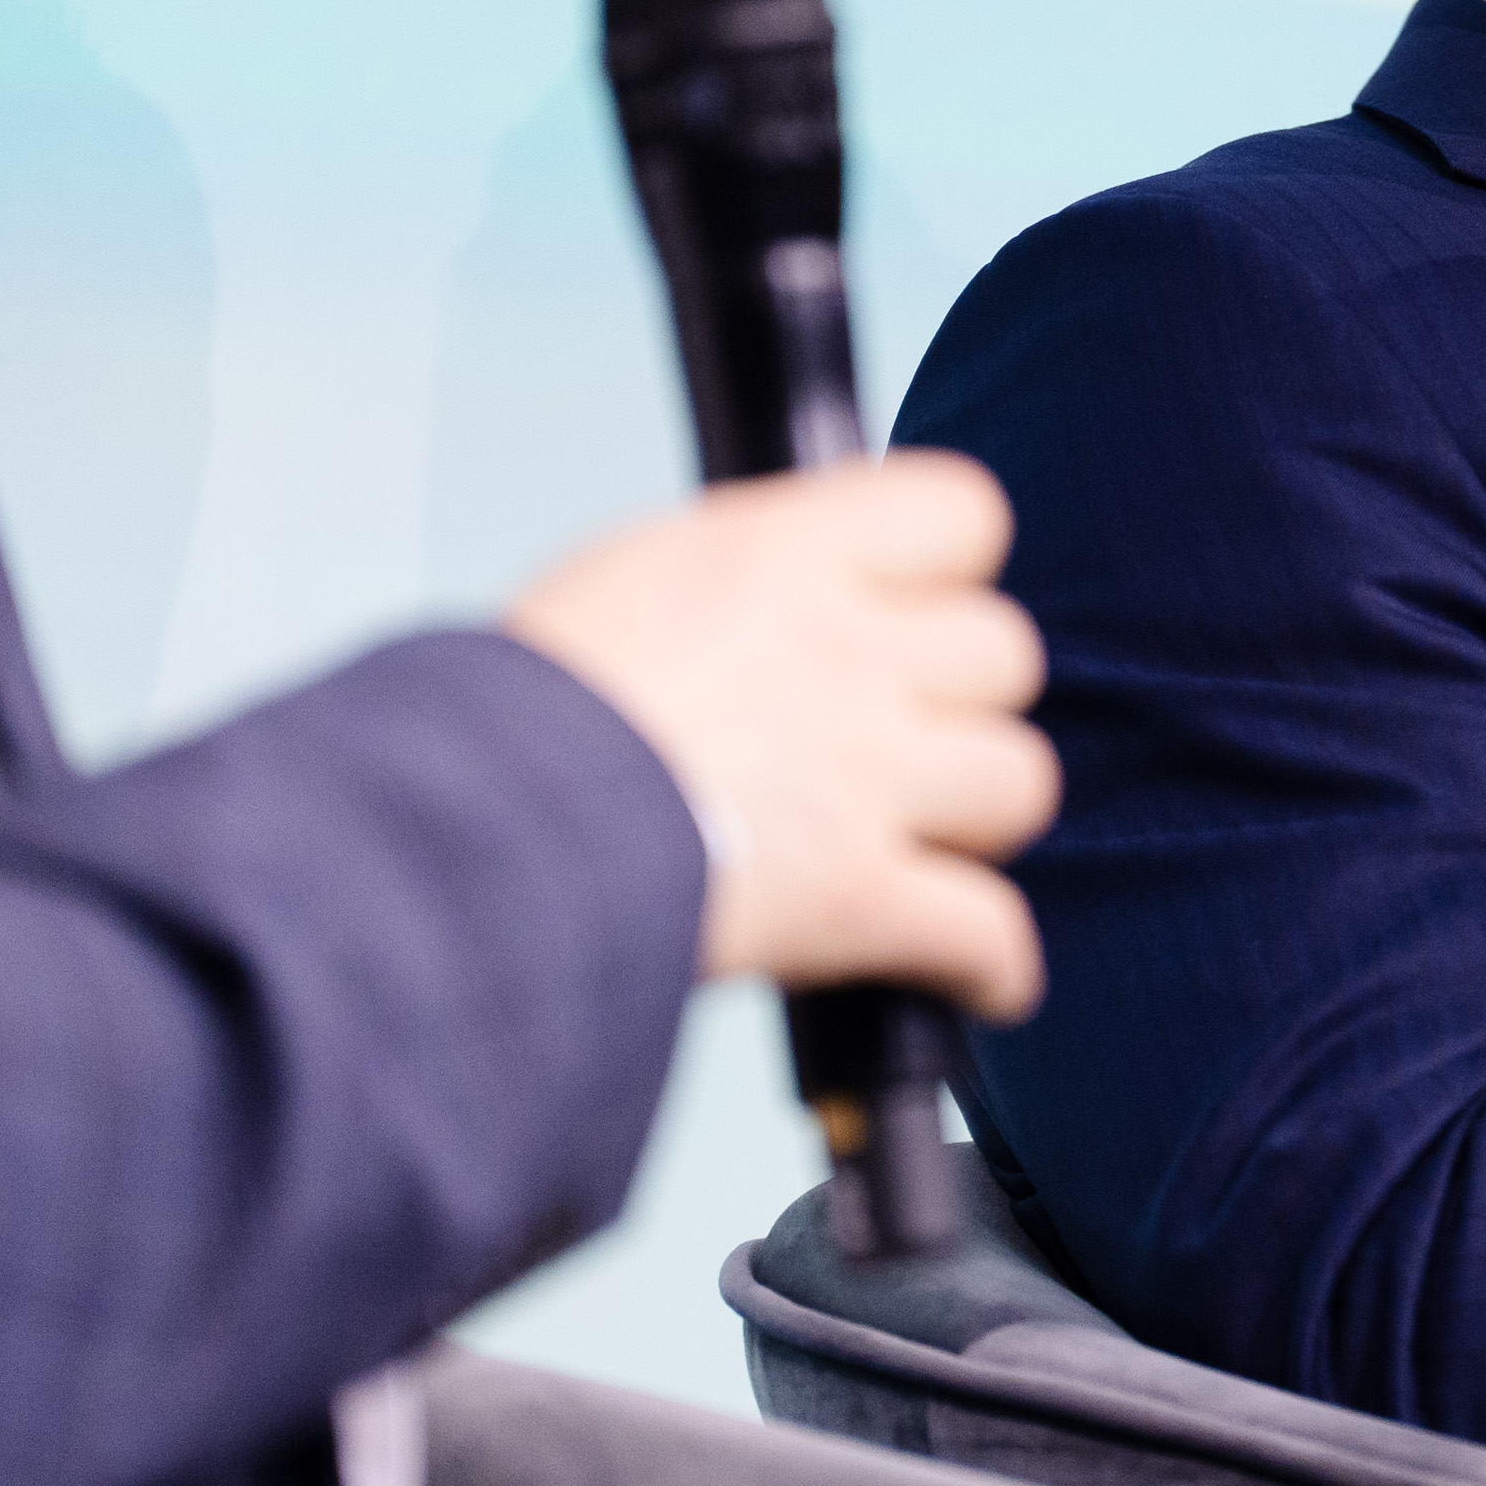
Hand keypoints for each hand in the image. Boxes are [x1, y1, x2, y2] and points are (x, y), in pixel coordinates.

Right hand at [508, 454, 1058, 1012]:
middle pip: (1004, 654)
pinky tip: (978, 974)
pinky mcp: (860, 899)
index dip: (948, 566)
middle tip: (906, 738)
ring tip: (927, 843)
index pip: (960, 512)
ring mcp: (865, 777)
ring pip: (1018, 782)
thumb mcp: (630, 577)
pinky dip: (990, 963)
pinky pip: (989, 930)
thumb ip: (749, 571)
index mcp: (787, 553)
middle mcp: (847, 652)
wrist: (467, 838)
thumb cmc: (516, 714)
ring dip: (981, 821)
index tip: (918, 605)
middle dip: (963, 700)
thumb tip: (805, 579)